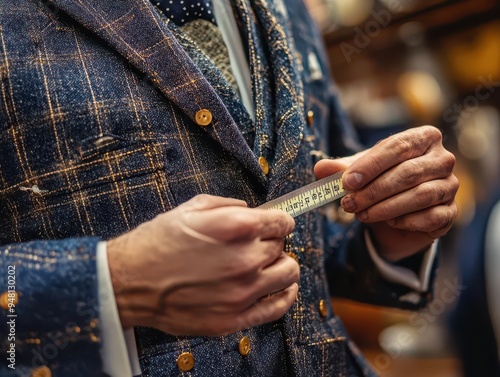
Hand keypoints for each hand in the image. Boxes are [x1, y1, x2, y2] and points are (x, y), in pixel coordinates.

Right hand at [107, 194, 298, 335]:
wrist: (128, 282)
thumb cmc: (156, 243)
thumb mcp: (191, 208)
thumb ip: (228, 205)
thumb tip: (251, 210)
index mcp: (237, 228)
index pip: (282, 222)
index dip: (280, 220)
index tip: (277, 223)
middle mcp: (245, 259)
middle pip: (282, 246)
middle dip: (272, 241)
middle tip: (258, 243)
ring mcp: (242, 292)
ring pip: (288, 274)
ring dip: (282, 265)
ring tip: (268, 264)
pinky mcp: (234, 318)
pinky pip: (277, 307)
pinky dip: (285, 294)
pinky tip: (281, 288)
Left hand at [314, 125, 458, 260]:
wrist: (396, 213)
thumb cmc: (379, 181)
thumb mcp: (358, 172)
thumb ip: (339, 169)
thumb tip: (320, 168)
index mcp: (423, 138)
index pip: (398, 147)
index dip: (370, 165)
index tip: (347, 181)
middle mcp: (442, 159)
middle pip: (408, 172)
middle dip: (373, 190)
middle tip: (348, 204)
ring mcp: (450, 186)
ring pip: (420, 195)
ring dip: (385, 207)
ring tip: (361, 214)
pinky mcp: (450, 212)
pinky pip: (431, 217)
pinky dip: (405, 221)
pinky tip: (388, 222)